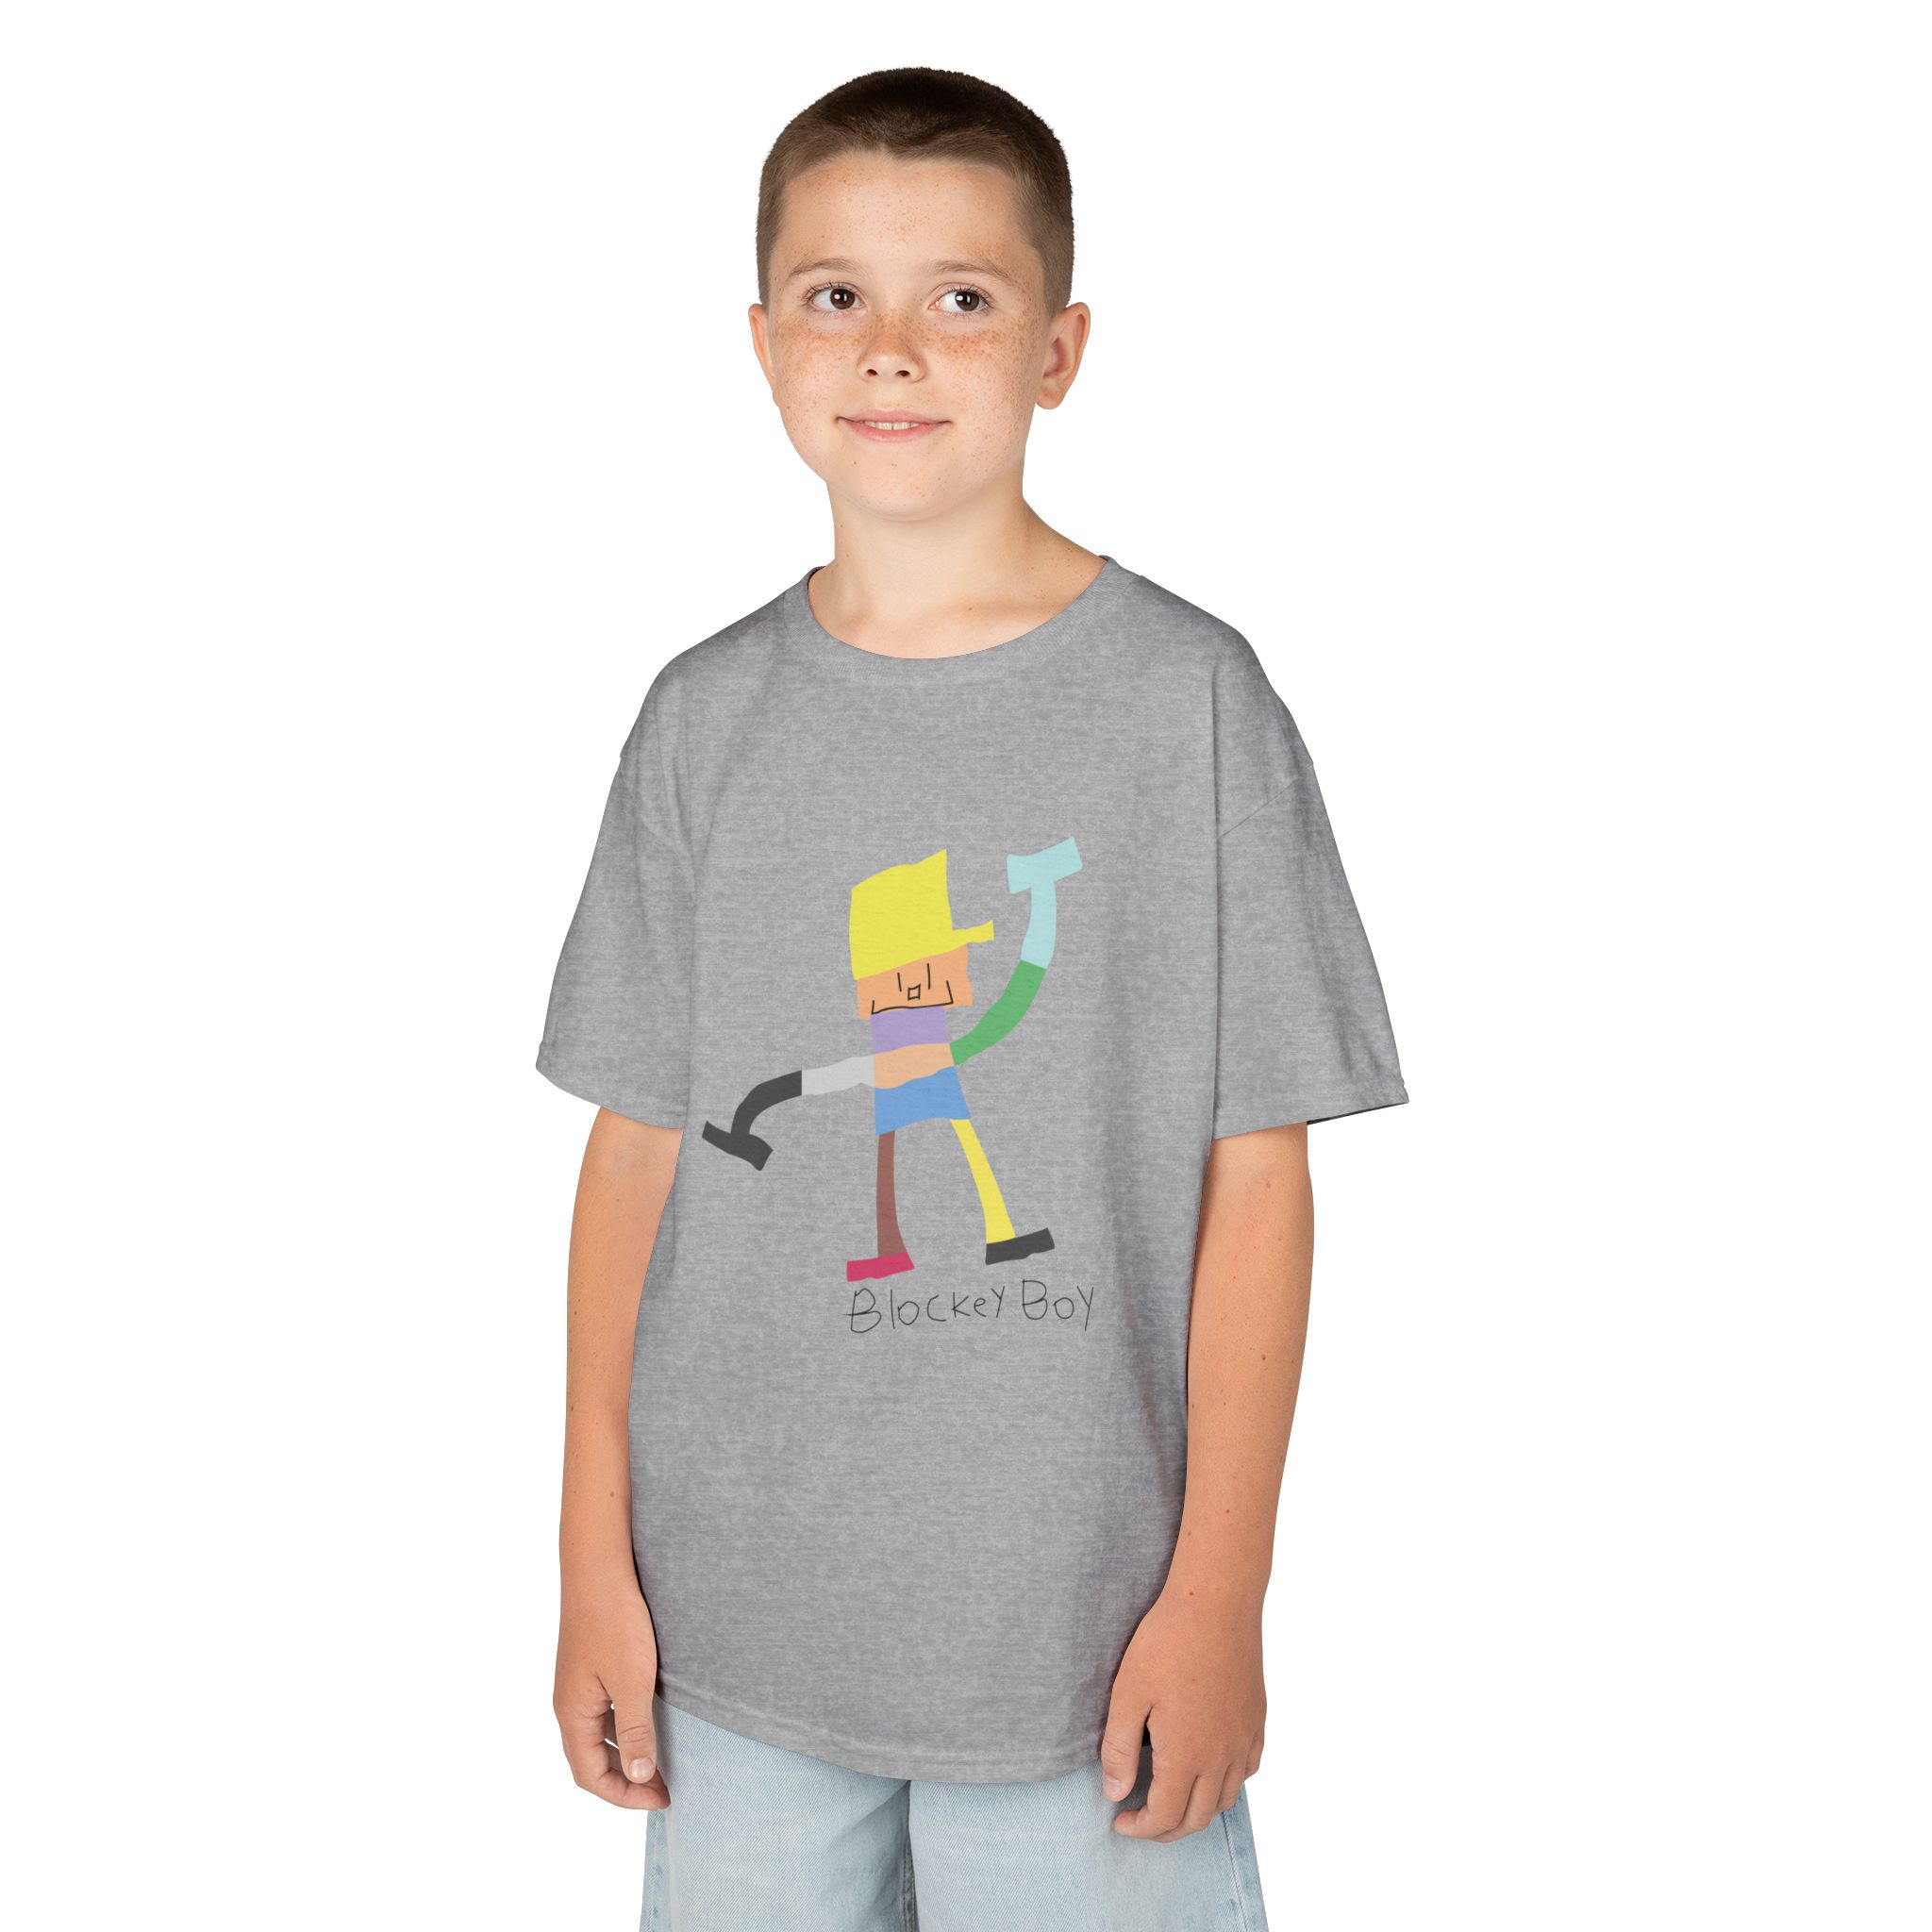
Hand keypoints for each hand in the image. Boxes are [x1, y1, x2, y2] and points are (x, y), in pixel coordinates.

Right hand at [554, 1561, 668, 1809]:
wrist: (599, 1567)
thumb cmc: (615, 1621)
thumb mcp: (632, 1681)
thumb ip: (634, 1731)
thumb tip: (639, 1776)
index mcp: (572, 1715)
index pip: (590, 1776)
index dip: (624, 1796)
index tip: (661, 1799)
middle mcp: (568, 1705)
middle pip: (590, 1762)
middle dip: (624, 1782)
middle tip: (664, 1788)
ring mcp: (577, 1686)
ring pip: (596, 1737)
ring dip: (623, 1756)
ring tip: (659, 1762)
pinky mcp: (588, 1667)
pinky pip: (601, 1713)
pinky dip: (621, 1730)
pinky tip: (647, 1722)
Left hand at [1100, 1585, 1265, 1840]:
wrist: (1216, 1601)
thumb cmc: (1166, 1642)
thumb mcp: (1128, 1694)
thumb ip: (1120, 1749)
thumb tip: (1116, 1794)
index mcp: (1187, 1755)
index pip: (1165, 1817)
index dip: (1140, 1828)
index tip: (1119, 1821)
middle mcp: (1222, 1756)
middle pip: (1198, 1818)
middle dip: (1166, 1830)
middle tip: (1141, 1820)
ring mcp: (1244, 1737)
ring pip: (1227, 1798)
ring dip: (1197, 1811)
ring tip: (1171, 1799)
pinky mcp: (1256, 1718)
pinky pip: (1248, 1769)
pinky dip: (1228, 1784)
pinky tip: (1211, 1771)